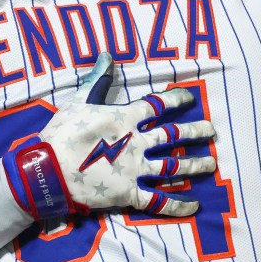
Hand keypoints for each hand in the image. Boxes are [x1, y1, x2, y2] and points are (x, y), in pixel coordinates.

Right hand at [4, 53, 215, 218]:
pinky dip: (178, 205)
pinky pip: (159, 201)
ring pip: (174, 167)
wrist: (48, 170)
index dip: (176, 99)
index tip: (190, 97)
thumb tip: (107, 55)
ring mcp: (137, 169)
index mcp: (126, 119)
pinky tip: (194, 205)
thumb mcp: (78, 102)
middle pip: (175, 136)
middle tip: (212, 131)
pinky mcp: (130, 194)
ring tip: (212, 165)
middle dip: (196, 132)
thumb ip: (97, 81)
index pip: (158, 105)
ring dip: (195, 165)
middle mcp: (138, 143)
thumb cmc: (61, 134)